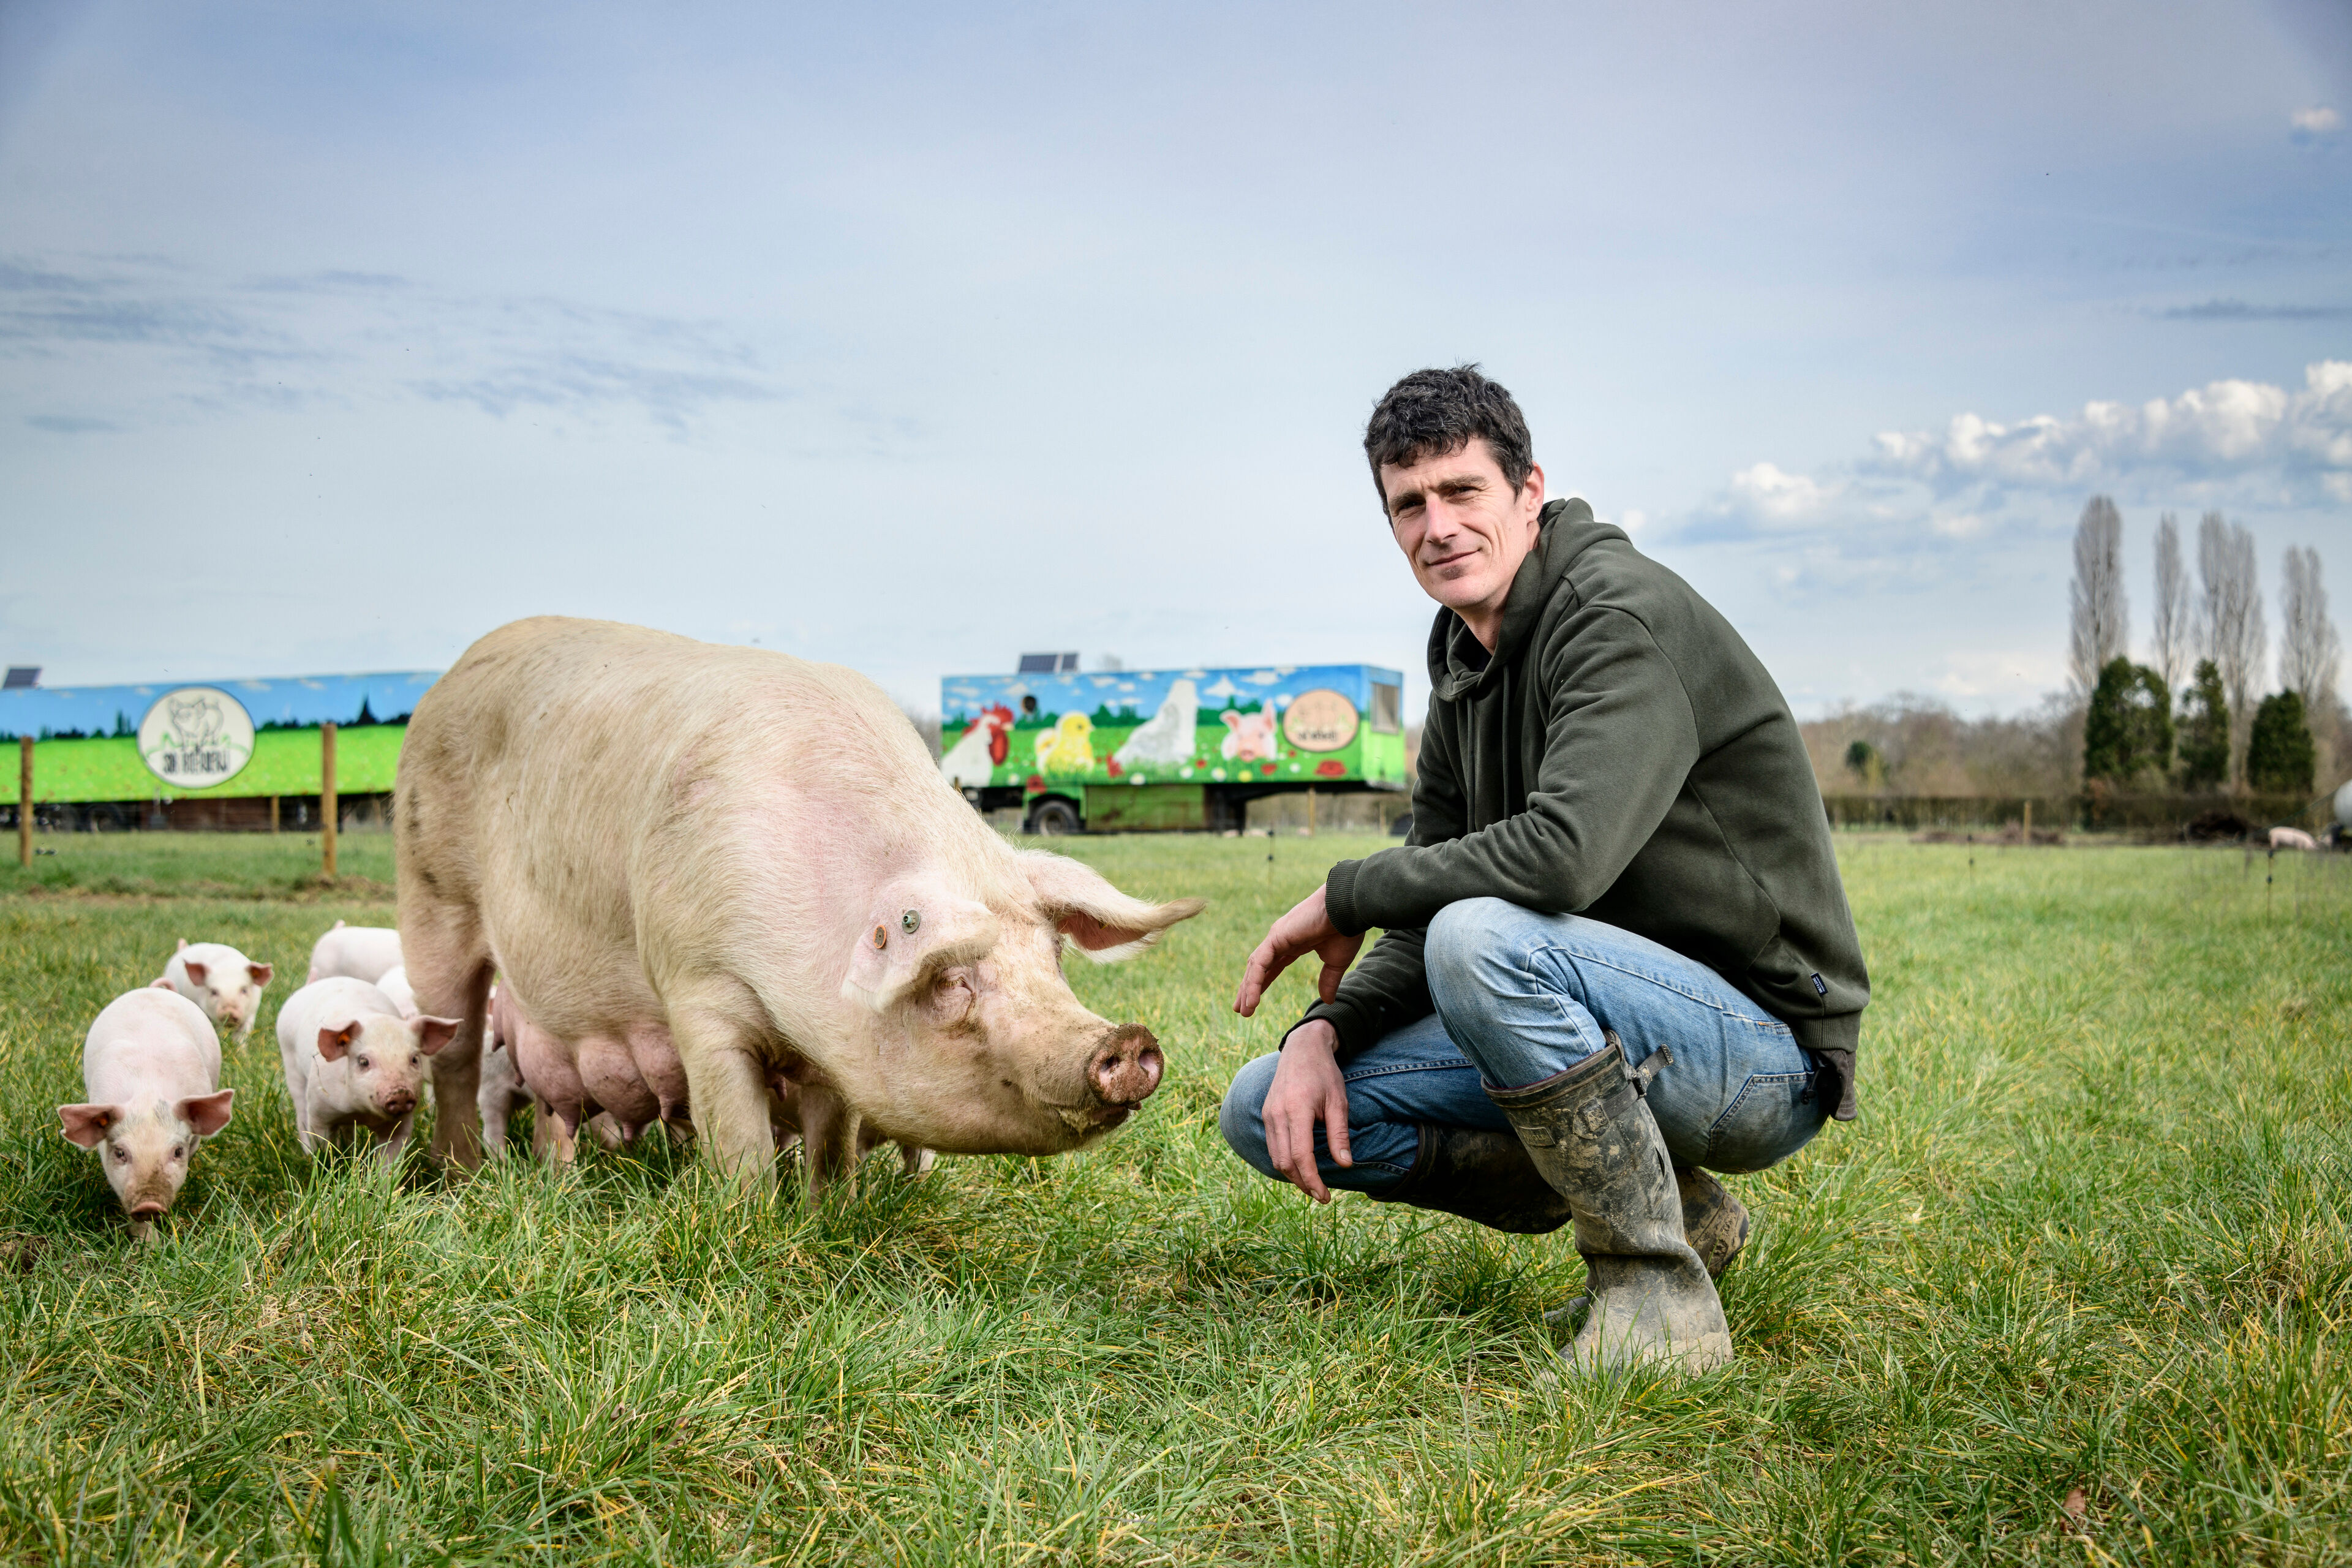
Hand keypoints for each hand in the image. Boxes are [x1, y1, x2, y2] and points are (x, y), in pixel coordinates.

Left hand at [1232, 884, 1363, 1017]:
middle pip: (1258, 967)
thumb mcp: (1336, 961)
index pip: (1272, 967)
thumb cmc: (1345, 929)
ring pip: (1255, 966)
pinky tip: (1251, 1000)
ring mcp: (1277, 937)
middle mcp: (1281, 939)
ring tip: (1243, 1010)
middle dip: (1248, 988)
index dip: (1262, 984)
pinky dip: (1253, 981)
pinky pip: (1260, 963)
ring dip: (1248, 989)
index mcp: (1294, 943)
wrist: (1348, 910)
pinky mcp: (1276, 937)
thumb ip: (1328, 981)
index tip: (1254, 1002)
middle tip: (1240, 1008)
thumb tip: (1328, 1001)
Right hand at [1262, 1019, 1348, 1201]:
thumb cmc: (1324, 1073)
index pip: (1301, 1156)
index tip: (1325, 1196)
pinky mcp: (1266, 1114)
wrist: (1302, 1048)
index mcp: (1296, 1110)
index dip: (1312, 1180)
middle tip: (1321, 1195)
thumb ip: (1339, 1134)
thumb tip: (1345, 1165)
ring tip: (1312, 1184)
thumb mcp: (1338, 1101)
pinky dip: (1285, 1161)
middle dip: (1302, 1183)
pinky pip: (1273, 1146)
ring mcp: (1268, 1114)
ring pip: (1275, 1157)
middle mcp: (1277, 1114)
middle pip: (1285, 1162)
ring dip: (1293, 1175)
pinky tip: (1300, 1166)